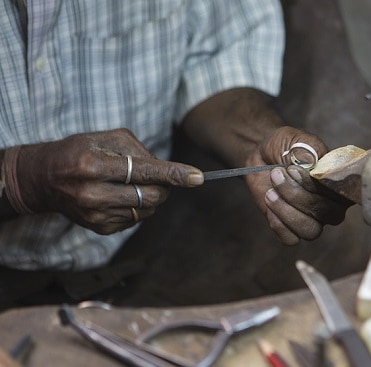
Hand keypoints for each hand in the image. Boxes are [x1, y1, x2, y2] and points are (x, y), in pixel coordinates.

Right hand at [15, 129, 202, 233]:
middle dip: (165, 186)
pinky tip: (119, 196)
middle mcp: (93, 193)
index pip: (145, 172)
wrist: (43, 179)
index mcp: (93, 165)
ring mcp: (96, 215)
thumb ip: (139, 150)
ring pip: (148, 210)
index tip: (198, 178)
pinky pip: (137, 219)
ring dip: (151, 196)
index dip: (175, 175)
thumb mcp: (105, 138)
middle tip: (159, 177)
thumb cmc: (78, 152)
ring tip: (130, 184)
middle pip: (152, 195)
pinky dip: (138, 206)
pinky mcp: (100, 228)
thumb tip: (168, 169)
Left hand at [245, 126, 351, 244]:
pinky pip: (291, 239)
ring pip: (310, 230)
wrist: (262, 154)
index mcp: (340, 183)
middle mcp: (332, 205)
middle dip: (297, 196)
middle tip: (277, 174)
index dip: (316, 186)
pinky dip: (277, 222)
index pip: (341, 195)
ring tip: (270, 191)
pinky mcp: (292, 229)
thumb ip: (308, 150)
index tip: (294, 169)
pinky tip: (270, 202)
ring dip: (286, 210)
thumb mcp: (297, 140)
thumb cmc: (286, 146)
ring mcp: (314, 219)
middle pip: (326, 214)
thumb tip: (311, 164)